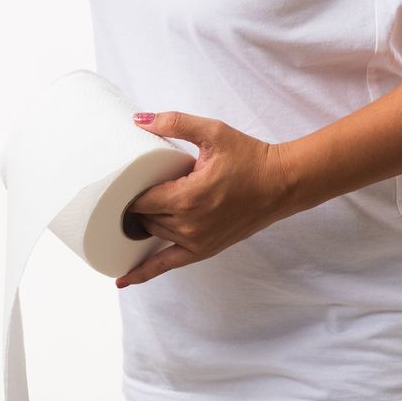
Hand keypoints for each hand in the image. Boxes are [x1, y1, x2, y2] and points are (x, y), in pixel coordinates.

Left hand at [117, 111, 295, 287]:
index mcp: (187, 197)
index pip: (140, 200)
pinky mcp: (204, 250)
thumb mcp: (213, 132)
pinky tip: (123, 280)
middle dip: (133, 205)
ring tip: (131, 210)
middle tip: (126, 190)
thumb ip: (175, 123)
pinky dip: (143, 273)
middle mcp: (189, 224)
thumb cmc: (250, 157)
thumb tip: (139, 120)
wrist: (282, 183)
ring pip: (152, 234)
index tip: (119, 181)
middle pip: (143, 218)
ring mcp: (196, 241)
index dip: (126, 190)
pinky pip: (166, 265)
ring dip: (143, 222)